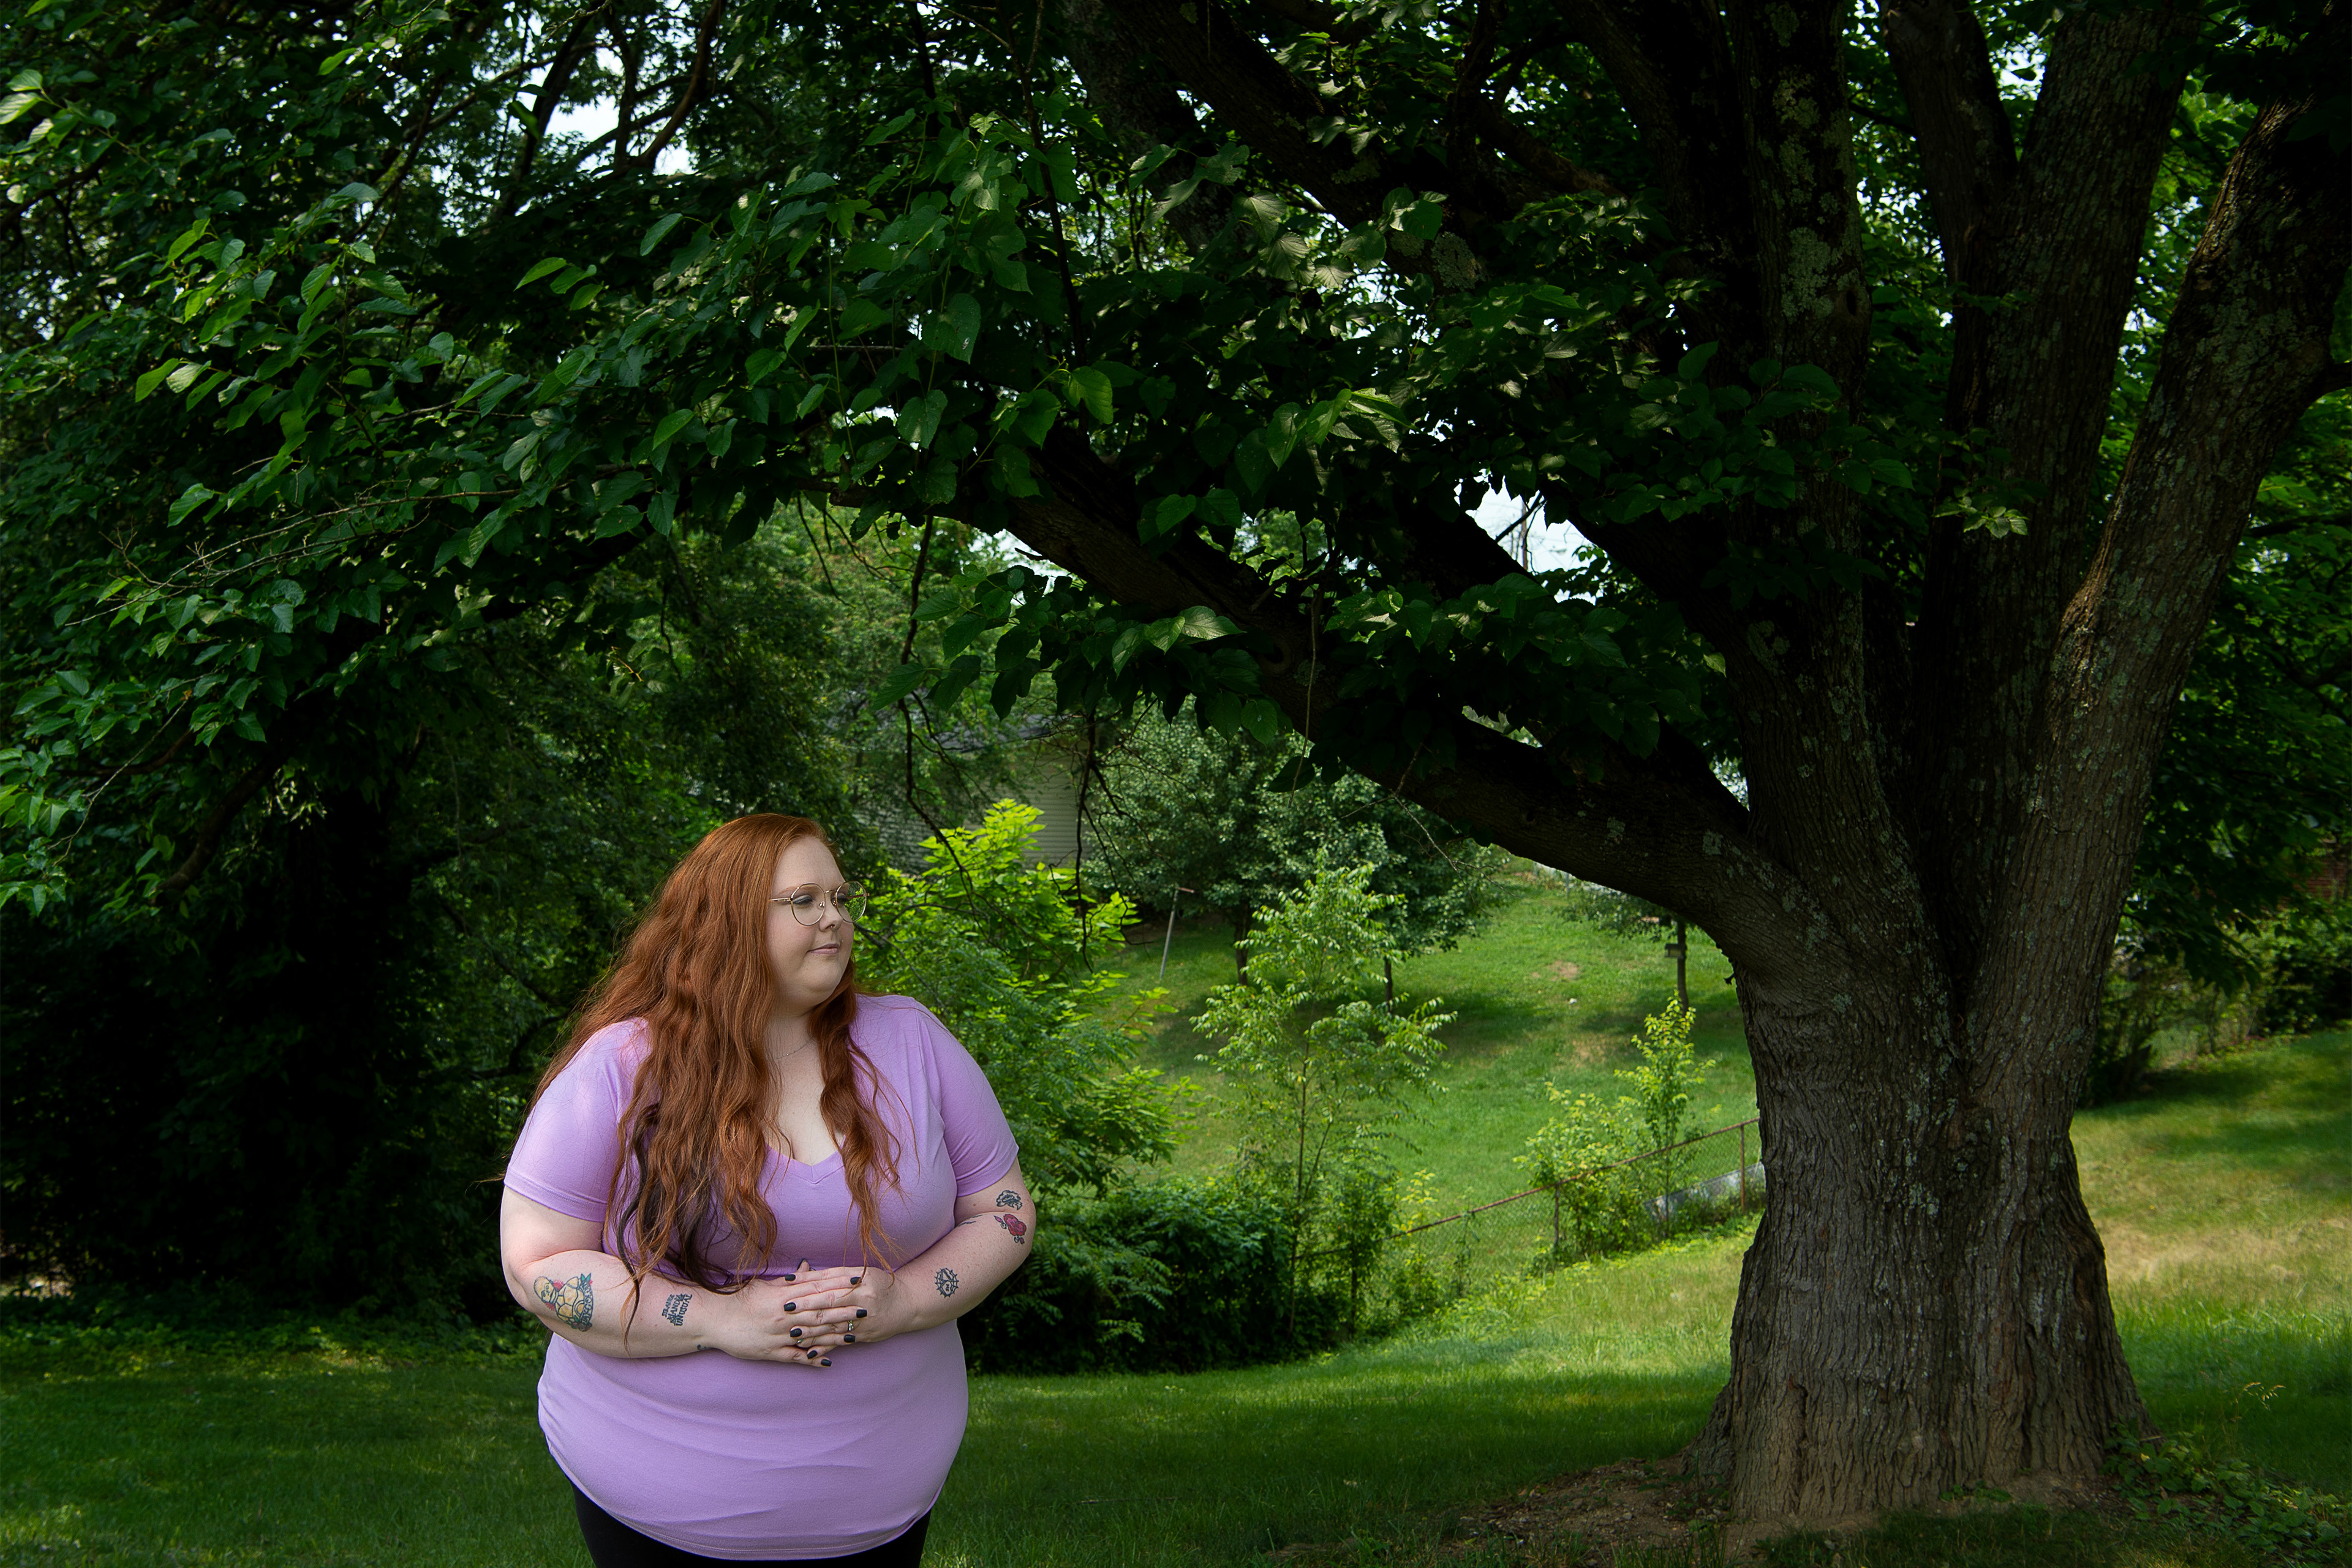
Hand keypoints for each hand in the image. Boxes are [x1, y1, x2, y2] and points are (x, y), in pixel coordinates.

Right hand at [701, 1269, 858, 1367]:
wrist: (713, 1319)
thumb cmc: (739, 1299)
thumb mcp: (765, 1286)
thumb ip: (789, 1281)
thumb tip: (808, 1268)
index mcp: (783, 1296)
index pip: (817, 1288)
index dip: (839, 1284)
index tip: (858, 1281)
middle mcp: (784, 1315)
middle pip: (820, 1312)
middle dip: (844, 1310)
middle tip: (866, 1308)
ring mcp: (778, 1335)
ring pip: (812, 1336)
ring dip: (835, 1336)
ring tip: (856, 1335)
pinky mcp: (771, 1352)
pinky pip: (795, 1357)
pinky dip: (812, 1360)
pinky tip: (828, 1362)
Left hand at [775, 1259, 912, 1354]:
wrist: (909, 1303)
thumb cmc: (882, 1284)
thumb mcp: (864, 1274)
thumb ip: (837, 1275)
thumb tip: (808, 1273)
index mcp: (860, 1281)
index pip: (829, 1281)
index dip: (808, 1283)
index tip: (788, 1285)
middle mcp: (862, 1299)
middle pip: (829, 1303)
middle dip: (806, 1307)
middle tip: (785, 1310)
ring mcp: (864, 1320)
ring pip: (833, 1325)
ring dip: (812, 1330)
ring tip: (792, 1333)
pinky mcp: (865, 1335)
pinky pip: (842, 1341)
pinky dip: (826, 1346)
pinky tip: (811, 1352)